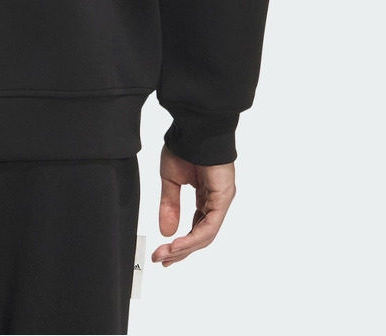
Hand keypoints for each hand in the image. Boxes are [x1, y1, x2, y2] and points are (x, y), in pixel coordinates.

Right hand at [152, 146, 235, 265]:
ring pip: (205, 234)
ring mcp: (221, 200)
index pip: (194, 226)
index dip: (179, 242)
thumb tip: (166, 232)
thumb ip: (170, 206)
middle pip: (200, 235)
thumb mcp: (171, 180)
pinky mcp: (223, 197)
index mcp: (205, 195)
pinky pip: (209, 225)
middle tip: (161, 260)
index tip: (162, 252)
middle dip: (180, 250)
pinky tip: (178, 244)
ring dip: (185, 247)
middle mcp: (215, 200)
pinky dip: (193, 238)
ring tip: (166, 254)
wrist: (194, 126)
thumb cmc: (184, 145)